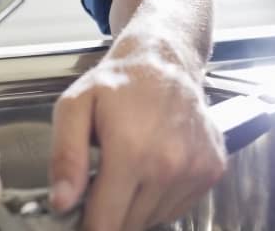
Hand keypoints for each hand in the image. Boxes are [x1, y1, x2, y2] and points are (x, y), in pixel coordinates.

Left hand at [49, 50, 225, 230]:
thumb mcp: (74, 107)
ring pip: (154, 218)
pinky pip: (178, 206)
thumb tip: (62, 202)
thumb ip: (65, 156)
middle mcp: (170, 164)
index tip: (80, 212)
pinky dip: (161, 197)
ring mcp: (195, 169)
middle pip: (129, 225)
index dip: (86, 225)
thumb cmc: (119, 82)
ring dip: (136, 205)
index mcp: (132, 151)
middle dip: (110, 212)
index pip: (105, 224)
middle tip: (102, 181)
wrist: (166, 60)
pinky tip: (153, 167)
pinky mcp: (212, 169)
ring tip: (129, 168)